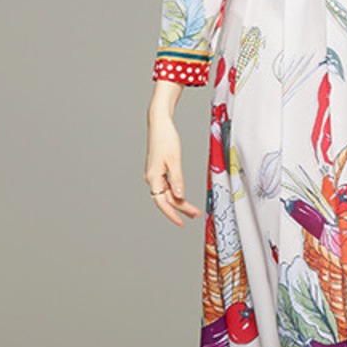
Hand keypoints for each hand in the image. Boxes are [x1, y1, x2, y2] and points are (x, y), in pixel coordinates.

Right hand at [145, 111, 201, 226]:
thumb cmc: (166, 139)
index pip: (162, 202)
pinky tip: (183, 195)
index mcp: (153, 177)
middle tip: (195, 215)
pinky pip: (167, 185)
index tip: (181, 222)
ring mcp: (154, 174)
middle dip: (180, 208)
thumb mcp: (175, 160)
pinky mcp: (158, 170)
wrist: (159, 123)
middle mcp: (151, 178)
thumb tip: (180, 196)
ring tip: (193, 209)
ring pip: (167, 193)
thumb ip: (177, 180)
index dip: (172, 214)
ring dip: (179, 201)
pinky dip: (176, 191)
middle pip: (166, 199)